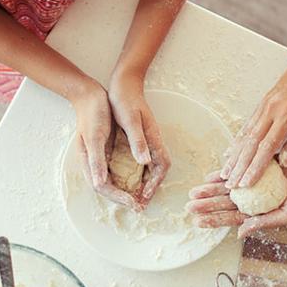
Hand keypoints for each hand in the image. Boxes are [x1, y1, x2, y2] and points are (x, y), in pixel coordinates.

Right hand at [72, 77, 140, 209]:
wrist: (90, 95)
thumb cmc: (92, 114)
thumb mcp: (95, 136)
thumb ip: (97, 160)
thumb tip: (99, 184)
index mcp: (88, 161)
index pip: (103, 187)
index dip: (119, 197)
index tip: (134, 202)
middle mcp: (94, 163)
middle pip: (108, 188)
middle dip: (124, 198)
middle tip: (141, 206)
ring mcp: (100, 157)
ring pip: (113, 181)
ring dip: (126, 191)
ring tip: (141, 198)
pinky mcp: (107, 151)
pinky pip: (117, 170)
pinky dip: (127, 178)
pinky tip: (138, 180)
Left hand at [108, 69, 170, 206]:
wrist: (124, 82)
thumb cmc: (125, 100)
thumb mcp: (129, 120)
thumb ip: (138, 140)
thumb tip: (145, 161)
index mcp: (153, 137)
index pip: (162, 166)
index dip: (155, 183)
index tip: (145, 197)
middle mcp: (153, 140)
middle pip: (159, 169)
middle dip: (151, 187)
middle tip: (140, 203)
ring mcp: (148, 139)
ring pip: (152, 165)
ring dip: (146, 182)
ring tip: (136, 196)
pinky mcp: (141, 137)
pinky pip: (145, 159)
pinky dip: (140, 172)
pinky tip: (130, 177)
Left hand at [187, 148, 286, 237]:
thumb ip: (264, 222)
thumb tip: (239, 232)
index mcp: (264, 211)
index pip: (234, 217)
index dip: (215, 219)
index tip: (197, 221)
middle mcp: (259, 197)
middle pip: (228, 201)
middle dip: (208, 202)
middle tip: (189, 203)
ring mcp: (260, 180)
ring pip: (232, 184)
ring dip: (214, 187)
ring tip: (196, 189)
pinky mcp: (264, 163)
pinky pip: (243, 166)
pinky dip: (230, 169)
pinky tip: (216, 172)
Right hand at [221, 58, 286, 188]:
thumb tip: (286, 162)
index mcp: (286, 116)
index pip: (267, 147)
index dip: (255, 167)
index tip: (246, 182)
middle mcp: (270, 111)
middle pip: (250, 144)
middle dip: (239, 166)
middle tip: (230, 183)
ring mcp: (263, 107)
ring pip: (244, 135)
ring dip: (234, 156)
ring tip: (225, 172)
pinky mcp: (262, 105)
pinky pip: (247, 126)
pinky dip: (237, 141)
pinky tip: (232, 152)